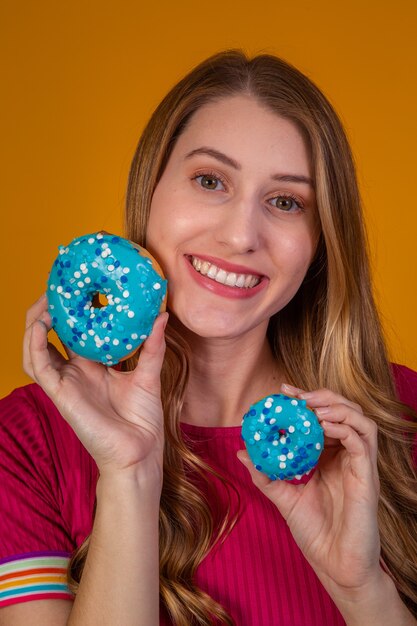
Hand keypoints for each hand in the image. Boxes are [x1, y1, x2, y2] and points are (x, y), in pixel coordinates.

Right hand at [24, 294, 167, 481]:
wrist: (139, 452)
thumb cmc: (143, 419)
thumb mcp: (149, 375)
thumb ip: (152, 346)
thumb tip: (162, 315)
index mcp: (93, 365)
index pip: (75, 331)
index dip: (71, 309)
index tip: (78, 283)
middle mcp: (75, 371)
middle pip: (51, 334)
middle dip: (49, 309)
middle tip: (57, 284)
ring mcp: (65, 382)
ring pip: (36, 347)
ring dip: (35, 323)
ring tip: (44, 301)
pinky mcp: (60, 394)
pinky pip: (38, 366)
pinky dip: (35, 344)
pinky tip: (41, 325)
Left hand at [237, 383, 381, 596]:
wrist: (334, 565)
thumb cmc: (315, 531)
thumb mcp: (284, 497)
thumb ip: (265, 474)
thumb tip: (242, 453)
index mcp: (331, 456)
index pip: (325, 416)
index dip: (307, 399)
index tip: (284, 391)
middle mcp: (348, 456)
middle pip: (346, 411)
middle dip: (322, 396)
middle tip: (298, 396)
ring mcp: (360, 465)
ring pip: (361, 420)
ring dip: (337, 407)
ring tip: (312, 407)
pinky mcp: (367, 477)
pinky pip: (363, 443)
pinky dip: (345, 428)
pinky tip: (323, 427)